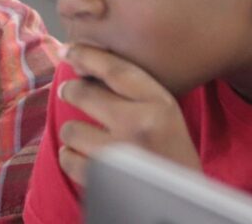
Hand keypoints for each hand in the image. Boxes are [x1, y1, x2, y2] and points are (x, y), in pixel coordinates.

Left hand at [57, 46, 199, 186]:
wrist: (184, 201)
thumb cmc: (171, 154)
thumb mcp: (165, 114)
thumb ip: (134, 92)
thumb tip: (83, 65)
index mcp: (160, 104)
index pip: (115, 69)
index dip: (87, 54)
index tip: (69, 50)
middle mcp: (140, 124)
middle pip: (84, 93)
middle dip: (71, 91)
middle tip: (69, 92)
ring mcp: (120, 153)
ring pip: (71, 129)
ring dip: (73, 132)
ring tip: (86, 137)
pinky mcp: (103, 180)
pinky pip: (67, 158)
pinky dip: (71, 158)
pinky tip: (85, 158)